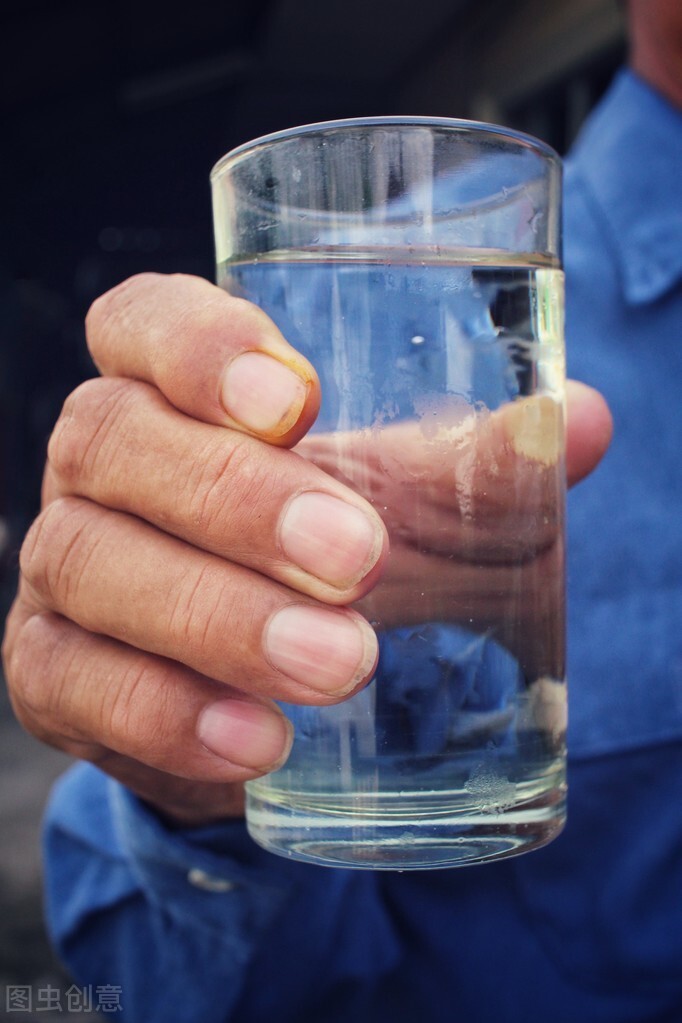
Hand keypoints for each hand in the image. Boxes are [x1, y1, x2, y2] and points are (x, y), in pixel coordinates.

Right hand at [2, 273, 611, 825]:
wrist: (258, 681)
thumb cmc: (333, 559)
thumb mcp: (406, 506)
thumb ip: (477, 467)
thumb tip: (577, 422)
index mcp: (170, 388)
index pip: (143, 323)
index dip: (199, 345)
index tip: (294, 400)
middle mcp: (100, 463)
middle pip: (114, 440)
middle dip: (234, 498)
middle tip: (357, 561)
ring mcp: (64, 566)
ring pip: (89, 563)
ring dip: (213, 617)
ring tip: (335, 668)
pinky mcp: (54, 670)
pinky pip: (77, 683)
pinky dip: (164, 713)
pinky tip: (256, 745)